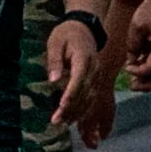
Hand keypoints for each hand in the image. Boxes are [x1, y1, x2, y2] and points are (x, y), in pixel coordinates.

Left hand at [47, 18, 114, 145]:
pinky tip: (73, 118)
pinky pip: (92, 98)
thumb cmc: (66, 34)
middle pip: (84, 93)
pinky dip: (83, 109)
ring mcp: (97, 76)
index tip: (61, 107)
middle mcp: (94, 70)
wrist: (84, 28)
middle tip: (56, 121)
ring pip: (90, 98)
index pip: (78, 80)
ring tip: (63, 123)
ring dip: (77, 112)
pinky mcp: (96, 80)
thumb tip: (53, 80)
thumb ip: (55, 61)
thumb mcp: (55, 42)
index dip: (70, 95)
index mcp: (84, 59)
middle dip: (71, 109)